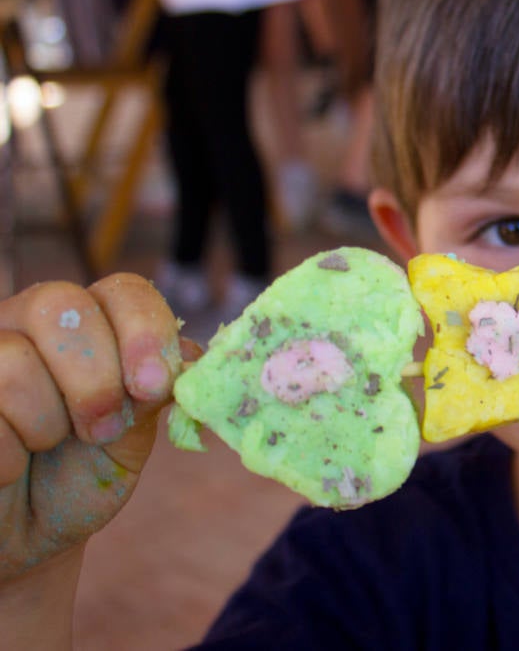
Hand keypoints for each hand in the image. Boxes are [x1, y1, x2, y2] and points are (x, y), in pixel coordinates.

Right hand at [0, 275, 185, 583]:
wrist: (27, 536)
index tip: (152, 387)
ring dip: (45, 423)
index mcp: (89, 322)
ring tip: (47, 447)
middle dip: (94, 378)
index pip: (124, 290)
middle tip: (101, 429)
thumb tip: (191, 356)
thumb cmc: (81, 478)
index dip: (144, 331)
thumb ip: (153, 392)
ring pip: (14, 362)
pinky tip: (9, 467)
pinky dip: (7, 455)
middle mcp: (27, 322)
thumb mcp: (131, 437)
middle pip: (62, 305)